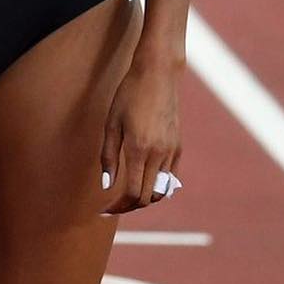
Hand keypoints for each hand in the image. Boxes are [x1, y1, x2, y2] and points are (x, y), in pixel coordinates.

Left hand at [99, 58, 181, 213]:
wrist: (157, 74)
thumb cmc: (129, 94)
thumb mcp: (112, 123)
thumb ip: (108, 156)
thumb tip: (107, 186)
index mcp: (139, 149)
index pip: (132, 193)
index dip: (118, 206)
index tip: (104, 209)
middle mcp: (159, 154)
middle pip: (147, 197)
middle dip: (130, 206)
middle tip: (114, 204)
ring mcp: (171, 151)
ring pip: (161, 191)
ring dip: (145, 198)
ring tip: (127, 194)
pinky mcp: (178, 146)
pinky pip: (170, 177)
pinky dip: (158, 186)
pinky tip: (144, 180)